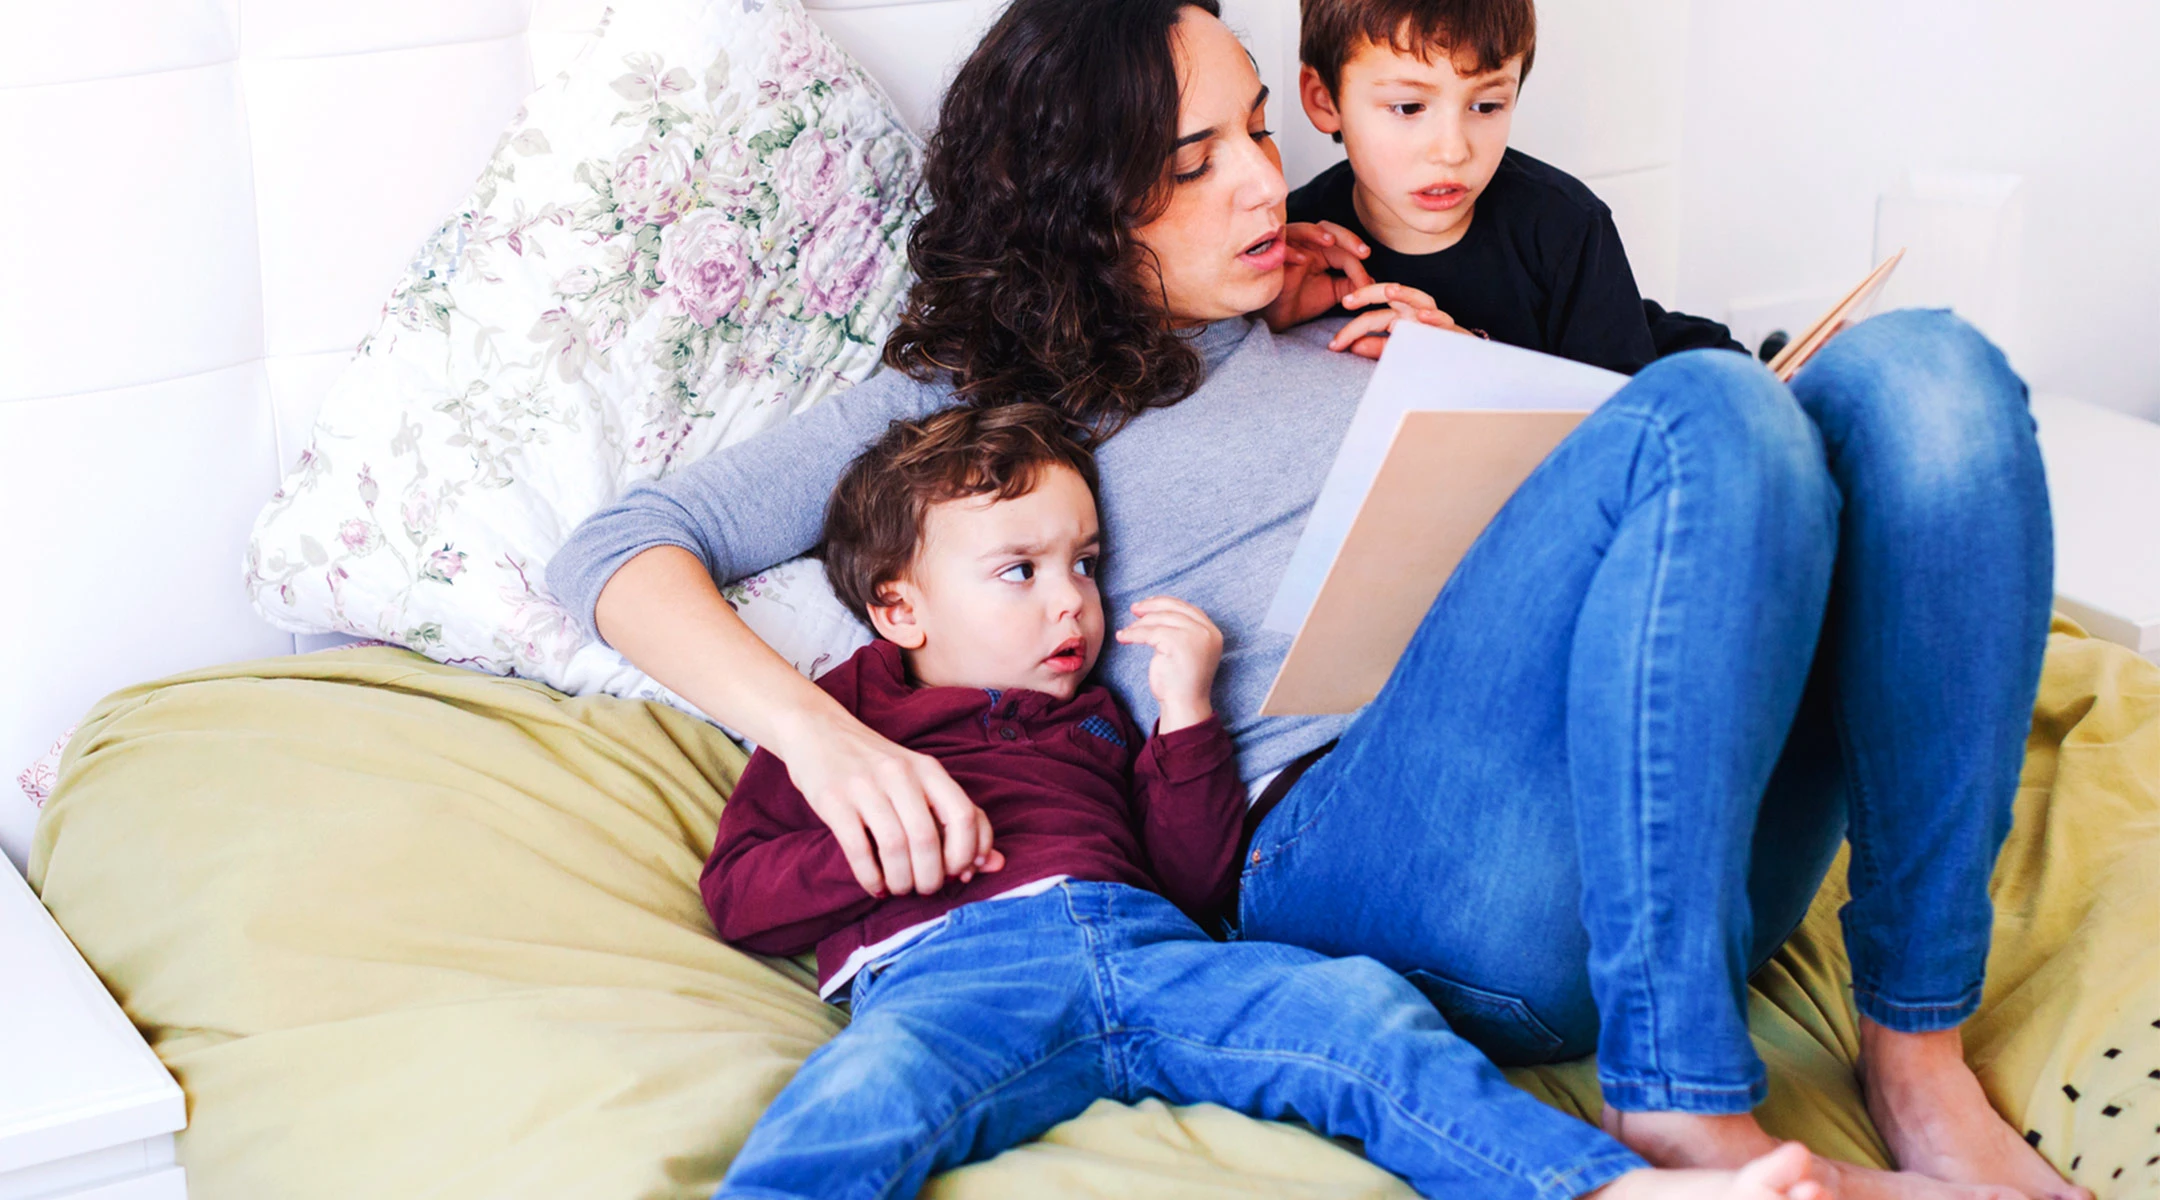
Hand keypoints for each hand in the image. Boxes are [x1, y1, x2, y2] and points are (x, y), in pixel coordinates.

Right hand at [777, 713, 1003, 897]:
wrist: (819, 729)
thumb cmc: (877, 764)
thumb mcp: (920, 780)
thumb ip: (957, 819)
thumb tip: (994, 865)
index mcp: (929, 769)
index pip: (966, 816)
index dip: (968, 854)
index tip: (959, 874)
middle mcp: (900, 774)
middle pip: (928, 838)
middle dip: (931, 877)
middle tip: (926, 889)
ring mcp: (865, 786)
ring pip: (895, 846)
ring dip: (901, 880)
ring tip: (900, 889)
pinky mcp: (833, 800)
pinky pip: (857, 849)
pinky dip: (870, 877)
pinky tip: (875, 886)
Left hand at [1114, 596, 1222, 733]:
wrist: (1184, 705)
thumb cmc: (1180, 681)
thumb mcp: (1186, 650)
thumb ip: (1180, 630)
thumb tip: (1155, 609)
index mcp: (1212, 632)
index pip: (1186, 608)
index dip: (1164, 603)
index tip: (1147, 605)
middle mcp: (1207, 631)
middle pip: (1174, 609)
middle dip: (1151, 607)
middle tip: (1134, 609)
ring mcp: (1195, 636)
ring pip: (1160, 620)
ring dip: (1139, 624)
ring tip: (1126, 631)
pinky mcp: (1179, 643)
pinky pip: (1150, 632)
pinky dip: (1133, 634)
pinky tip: (1123, 637)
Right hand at [1258, 221, 1375, 332]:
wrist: (1276, 319)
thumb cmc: (1299, 302)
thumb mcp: (1332, 293)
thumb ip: (1351, 283)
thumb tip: (1374, 281)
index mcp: (1319, 251)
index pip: (1341, 246)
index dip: (1357, 261)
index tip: (1367, 284)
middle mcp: (1304, 245)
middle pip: (1325, 228)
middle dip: (1346, 238)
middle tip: (1363, 253)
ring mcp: (1286, 249)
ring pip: (1300, 229)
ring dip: (1316, 232)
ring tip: (1330, 242)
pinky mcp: (1270, 259)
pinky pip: (1278, 248)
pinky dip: (1289, 250)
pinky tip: (1301, 259)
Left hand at [1327, 281, 1474, 358]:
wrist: (1460, 365)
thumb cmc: (1425, 355)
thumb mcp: (1396, 351)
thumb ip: (1376, 347)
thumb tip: (1353, 346)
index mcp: (1398, 316)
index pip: (1371, 317)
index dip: (1350, 329)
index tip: (1333, 346)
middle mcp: (1414, 312)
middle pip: (1390, 294)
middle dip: (1369, 293)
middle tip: (1347, 300)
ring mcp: (1433, 317)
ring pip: (1419, 298)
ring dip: (1405, 293)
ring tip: (1389, 291)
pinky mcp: (1451, 329)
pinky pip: (1443, 320)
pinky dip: (1434, 317)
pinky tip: (1423, 316)